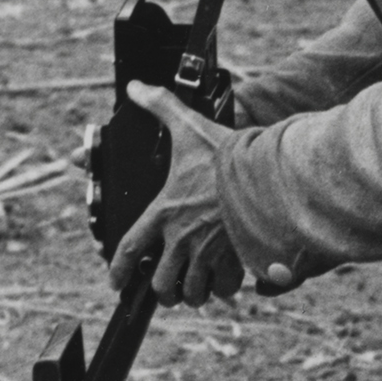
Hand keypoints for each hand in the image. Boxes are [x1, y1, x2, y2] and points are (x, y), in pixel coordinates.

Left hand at [110, 80, 245, 307]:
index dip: (119, 270)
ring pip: (192, 291)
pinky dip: (222, 290)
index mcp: (164, 213)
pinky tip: (223, 284)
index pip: (130, 250)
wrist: (265, 173)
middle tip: (164, 289)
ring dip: (190, 293)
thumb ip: (160, 105)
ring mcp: (210, 252)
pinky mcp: (237, 258)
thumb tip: (135, 87)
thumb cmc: (224, 153)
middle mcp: (183, 239)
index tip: (116, 283)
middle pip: (161, 281)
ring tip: (192, 291)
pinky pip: (225, 288)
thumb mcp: (188, 126)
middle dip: (162, 290)